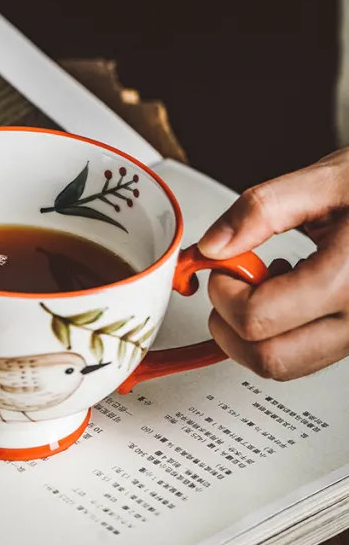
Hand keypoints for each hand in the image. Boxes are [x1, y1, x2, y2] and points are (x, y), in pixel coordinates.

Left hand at [197, 147, 348, 380]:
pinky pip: (307, 355)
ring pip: (286, 365)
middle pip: (269, 359)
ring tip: (265, 281)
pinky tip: (289, 288)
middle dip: (230, 324)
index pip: (258, 318)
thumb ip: (263, 209)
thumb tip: (214, 245)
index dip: (223, 292)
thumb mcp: (329, 179)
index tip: (222, 265)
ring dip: (254, 333)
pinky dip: (280, 333)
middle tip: (230, 283)